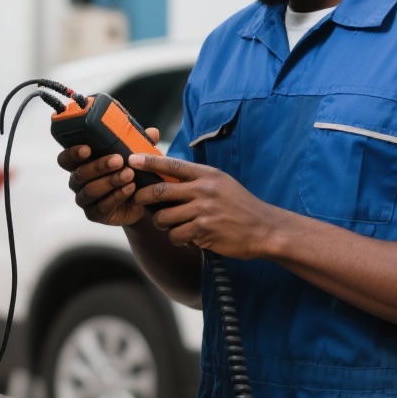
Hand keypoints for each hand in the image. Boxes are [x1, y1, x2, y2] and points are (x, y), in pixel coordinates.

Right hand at [57, 128, 160, 227]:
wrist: (141, 200)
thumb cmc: (131, 171)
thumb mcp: (136, 156)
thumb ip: (141, 144)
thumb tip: (153, 132)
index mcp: (81, 163)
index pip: (66, 158)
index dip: (72, 153)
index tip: (87, 148)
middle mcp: (78, 181)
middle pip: (80, 174)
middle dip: (99, 166)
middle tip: (118, 159)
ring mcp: (85, 199)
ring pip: (90, 190)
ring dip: (110, 181)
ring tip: (129, 174)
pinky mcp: (94, 214)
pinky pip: (102, 206)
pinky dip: (117, 196)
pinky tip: (130, 189)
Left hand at [128, 154, 284, 258]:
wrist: (264, 229)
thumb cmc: (241, 207)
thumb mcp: (222, 184)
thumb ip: (198, 180)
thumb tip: (169, 177)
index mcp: (207, 175)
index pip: (173, 165)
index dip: (149, 161)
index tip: (132, 159)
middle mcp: (204, 190)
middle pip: (160, 190)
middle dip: (143, 196)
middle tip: (137, 199)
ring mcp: (203, 211)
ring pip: (164, 217)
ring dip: (162, 224)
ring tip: (171, 225)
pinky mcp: (203, 231)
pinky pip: (176, 235)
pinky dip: (177, 238)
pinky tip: (188, 238)